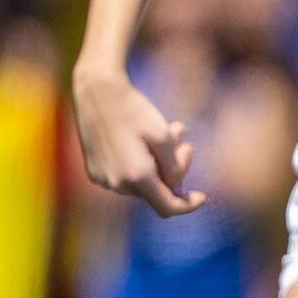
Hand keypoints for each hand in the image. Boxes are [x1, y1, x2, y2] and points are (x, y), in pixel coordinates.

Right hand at [72, 63, 206, 215]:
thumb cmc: (133, 110)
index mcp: (136, 177)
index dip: (188, 205)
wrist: (97, 90)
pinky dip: (141, 161)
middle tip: (185, 141)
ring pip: (143, 181)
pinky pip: (126, 175)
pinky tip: (145, 137)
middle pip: (157, 191)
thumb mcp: (163, 137)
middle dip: (175, 169)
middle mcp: (117, 183)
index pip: (168, 207)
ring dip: (160, 162)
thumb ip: (175, 167)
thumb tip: (177, 189)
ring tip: (171, 130)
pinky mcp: (95, 169)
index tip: (202, 196)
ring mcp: (103, 178)